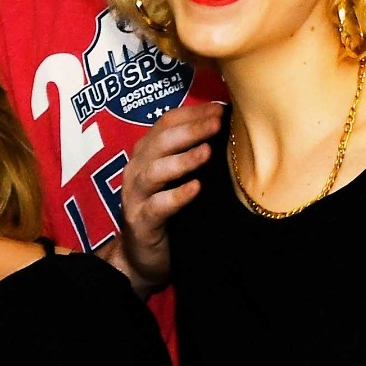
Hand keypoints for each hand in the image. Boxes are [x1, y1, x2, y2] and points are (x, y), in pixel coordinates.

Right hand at [117, 100, 224, 291]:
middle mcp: (137, 170)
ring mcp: (136, 197)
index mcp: (147, 154)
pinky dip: (176, 196)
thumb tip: (229, 128)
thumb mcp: (178, 178)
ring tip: (207, 152)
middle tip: (217, 123)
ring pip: (155, 171)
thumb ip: (193, 153)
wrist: (141, 257)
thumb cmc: (167, 212)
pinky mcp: (140, 222)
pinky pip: (157, 206)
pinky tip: (196, 189)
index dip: (193, 113)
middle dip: (191, 130)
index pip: (166, 123)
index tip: (221, 107)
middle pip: (160, 141)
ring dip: (182, 159)